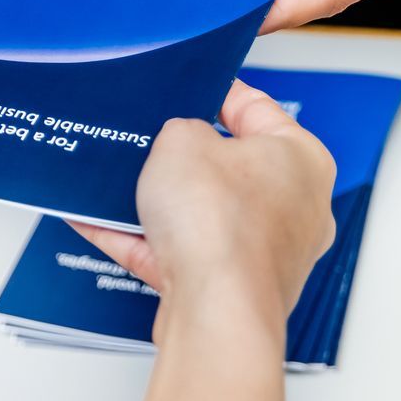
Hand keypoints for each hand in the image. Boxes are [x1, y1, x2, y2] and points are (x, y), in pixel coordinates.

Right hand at [73, 81, 335, 349]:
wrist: (214, 312)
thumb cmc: (223, 228)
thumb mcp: (181, 141)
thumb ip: (178, 129)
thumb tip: (176, 141)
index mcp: (302, 160)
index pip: (256, 109)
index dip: (215, 93)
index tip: (190, 87)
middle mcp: (294, 208)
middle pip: (228, 167)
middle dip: (183, 156)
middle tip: (150, 138)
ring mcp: (264, 253)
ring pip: (200, 215)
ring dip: (157, 201)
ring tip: (116, 181)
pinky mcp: (229, 288)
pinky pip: (177, 253)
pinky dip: (140, 239)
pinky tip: (99, 223)